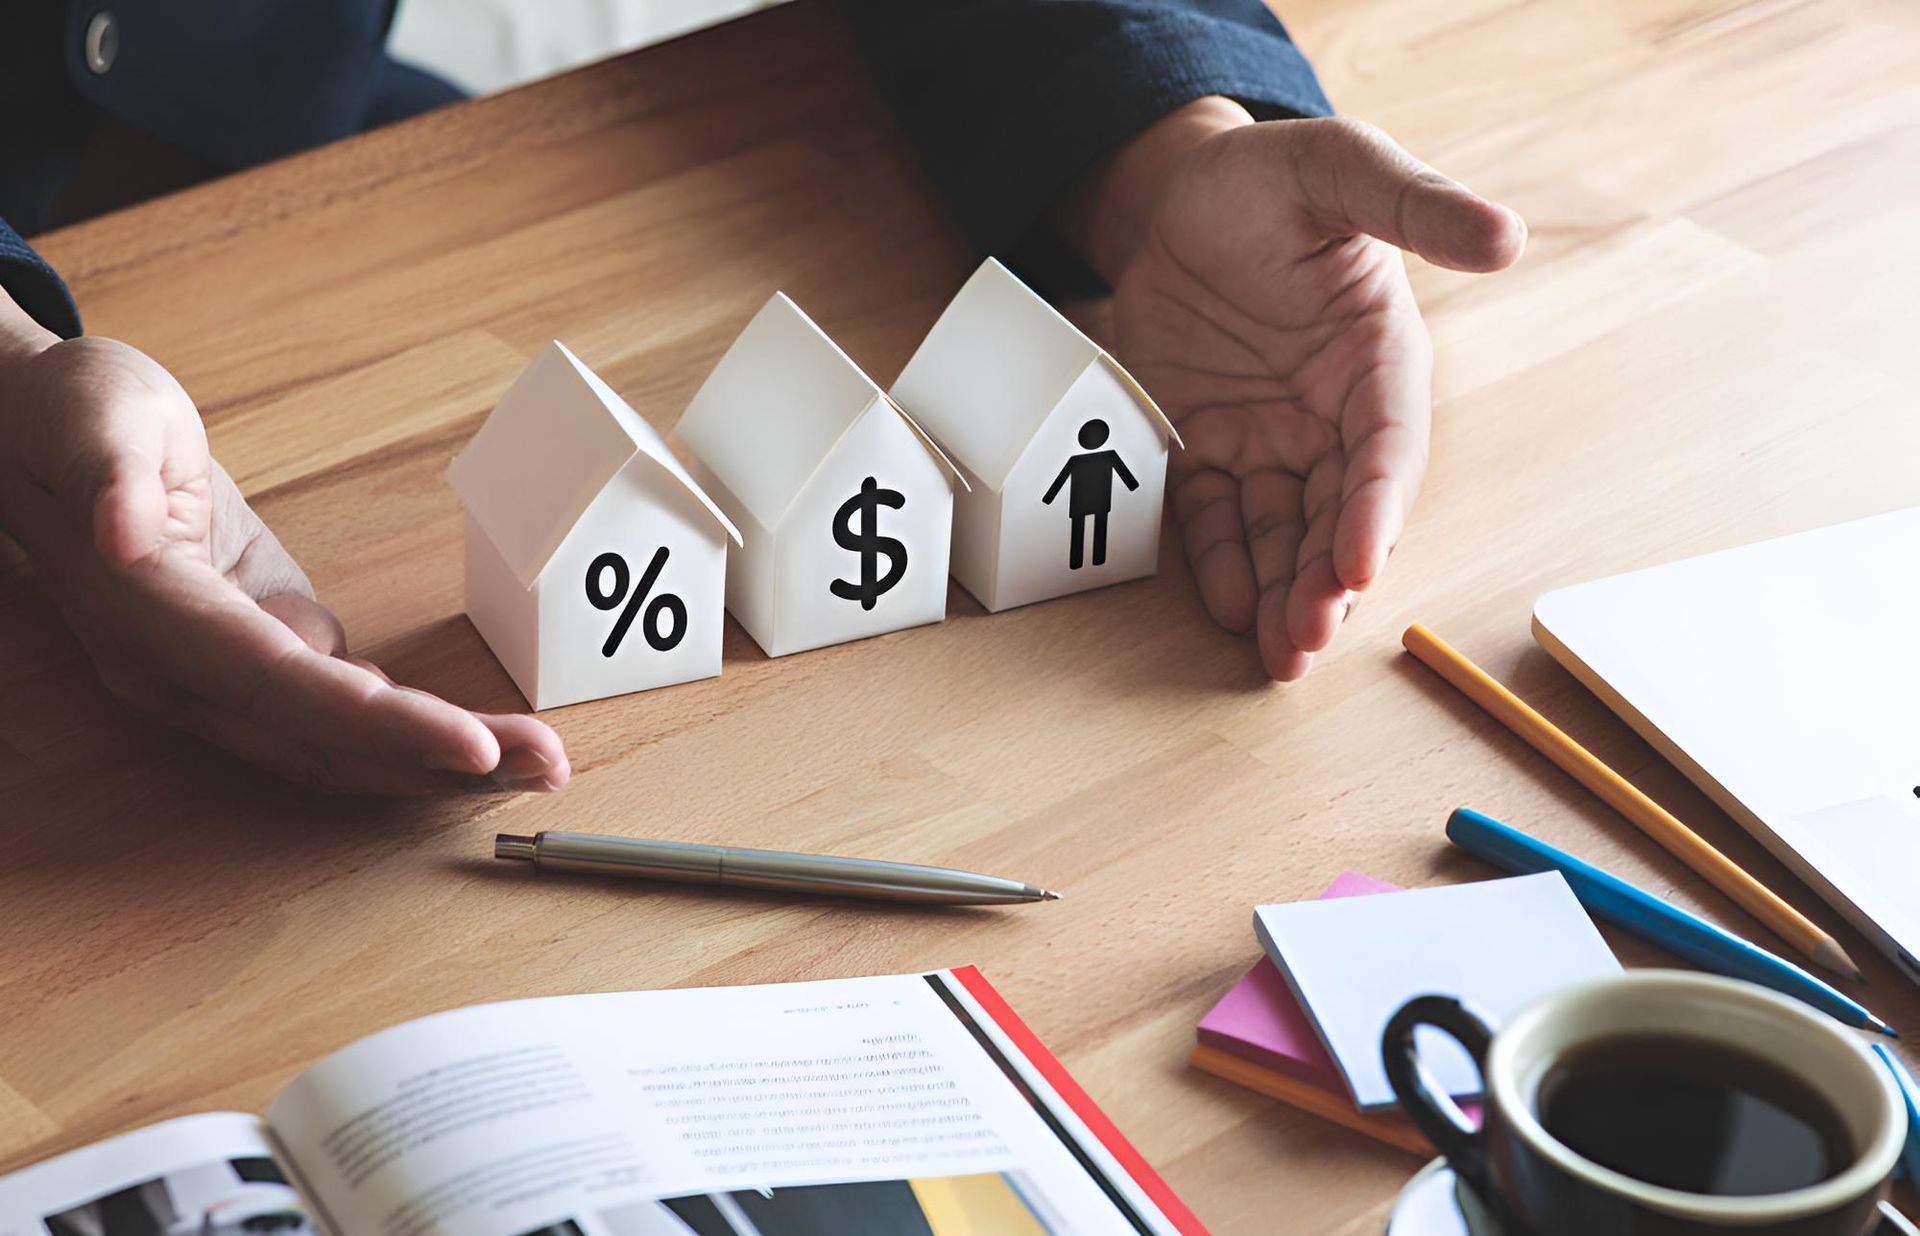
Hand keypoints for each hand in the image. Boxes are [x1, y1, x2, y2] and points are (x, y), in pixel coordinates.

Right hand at [0, 305, 568, 792]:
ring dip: (441, 765)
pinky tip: (484, 746)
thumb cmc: (71, 415)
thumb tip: (122, 531)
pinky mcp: (253, 662)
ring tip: (540, 765)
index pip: (281, 684)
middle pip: (326, 741)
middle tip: (549, 765)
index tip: (470, 743)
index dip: (379, 724)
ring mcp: (217, 679)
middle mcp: (182, 673)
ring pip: (338, 748)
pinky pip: (338, 721)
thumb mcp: (94, 413)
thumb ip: (108, 473)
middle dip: (442, 763)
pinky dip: (413, 737)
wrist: (35, 437)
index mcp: (152, 614)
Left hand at [1063, 102, 1524, 678]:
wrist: (1174, 193)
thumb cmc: (1267, 177)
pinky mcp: (1209, 448)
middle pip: (1339, 513)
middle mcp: (1331, 415)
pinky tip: (1227, 609)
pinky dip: (1220, 563)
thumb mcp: (1341, 168)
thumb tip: (1505, 234)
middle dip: (1327, 580)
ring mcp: (1270, 439)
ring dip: (1283, 594)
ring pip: (1284, 533)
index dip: (1376, 508)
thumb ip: (1413, 203)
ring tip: (1278, 656)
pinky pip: (1215, 518)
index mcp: (1378, 360)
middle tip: (1309, 638)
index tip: (1362, 562)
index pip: (1387, 449)